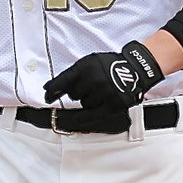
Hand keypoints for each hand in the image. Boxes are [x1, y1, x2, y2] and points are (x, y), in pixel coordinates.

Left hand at [43, 40, 164, 110]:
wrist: (135, 68)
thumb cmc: (109, 66)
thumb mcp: (89, 63)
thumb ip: (70, 75)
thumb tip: (49, 88)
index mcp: (86, 66)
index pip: (63, 81)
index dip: (53, 91)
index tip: (47, 96)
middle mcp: (94, 79)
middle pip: (73, 95)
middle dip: (78, 93)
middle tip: (89, 87)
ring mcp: (104, 92)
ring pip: (83, 105)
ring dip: (87, 101)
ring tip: (99, 93)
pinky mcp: (113, 104)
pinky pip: (92, 116)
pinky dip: (83, 118)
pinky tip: (77, 119)